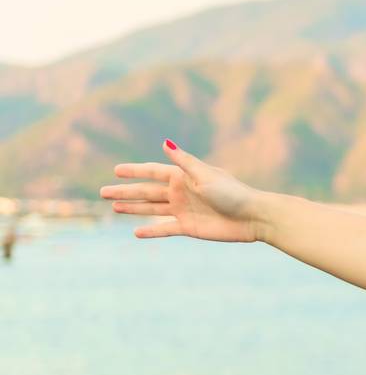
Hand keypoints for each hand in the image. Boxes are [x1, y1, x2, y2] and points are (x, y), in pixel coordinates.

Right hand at [101, 140, 263, 241]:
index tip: (115, 170)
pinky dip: (151, 230)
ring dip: (133, 208)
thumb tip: (165, 142)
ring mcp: (184, 210)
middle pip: (147, 191)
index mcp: (184, 176)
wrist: (252, 217)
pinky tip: (136, 232)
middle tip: (102, 192)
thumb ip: (183, 161)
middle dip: (125, 192)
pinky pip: (165, 228)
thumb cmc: (232, 192)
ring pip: (152, 208)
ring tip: (114, 207)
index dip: (134, 171)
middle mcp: (181, 192)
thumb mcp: (205, 175)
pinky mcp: (189, 227)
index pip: (152, 172)